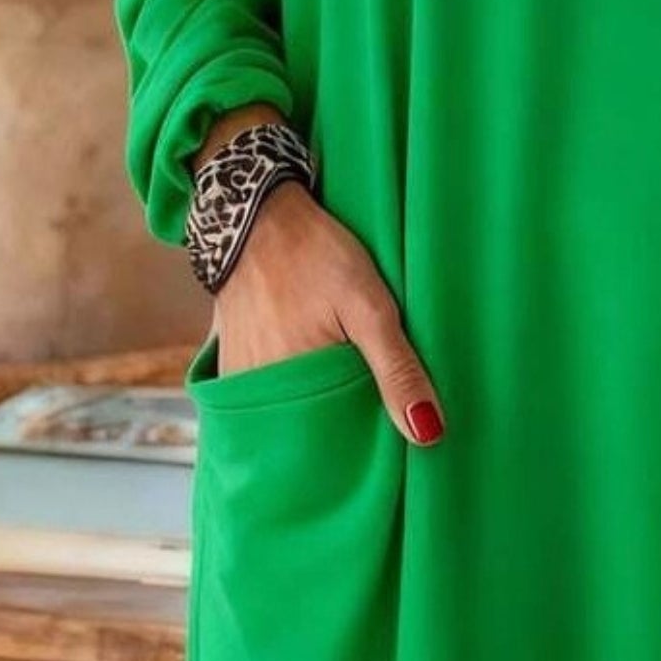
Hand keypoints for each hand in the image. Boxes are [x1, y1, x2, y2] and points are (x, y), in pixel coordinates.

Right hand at [210, 179, 445, 445]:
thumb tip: (427, 434)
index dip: (364, 444)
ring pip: (289, 412)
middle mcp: (258, 394)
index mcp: (293, 389)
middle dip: (341, 429)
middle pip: (311, 431)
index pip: (336, 446)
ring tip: (343, 383)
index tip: (389, 440)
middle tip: (369, 403)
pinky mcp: (232, 361)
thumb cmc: (315, 254)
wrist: (257, 215)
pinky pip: (266, 393)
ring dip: (315, 408)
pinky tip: (312, 368)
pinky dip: (290, 389)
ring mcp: (240, 379)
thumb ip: (397, 369)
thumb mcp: (369, 305)